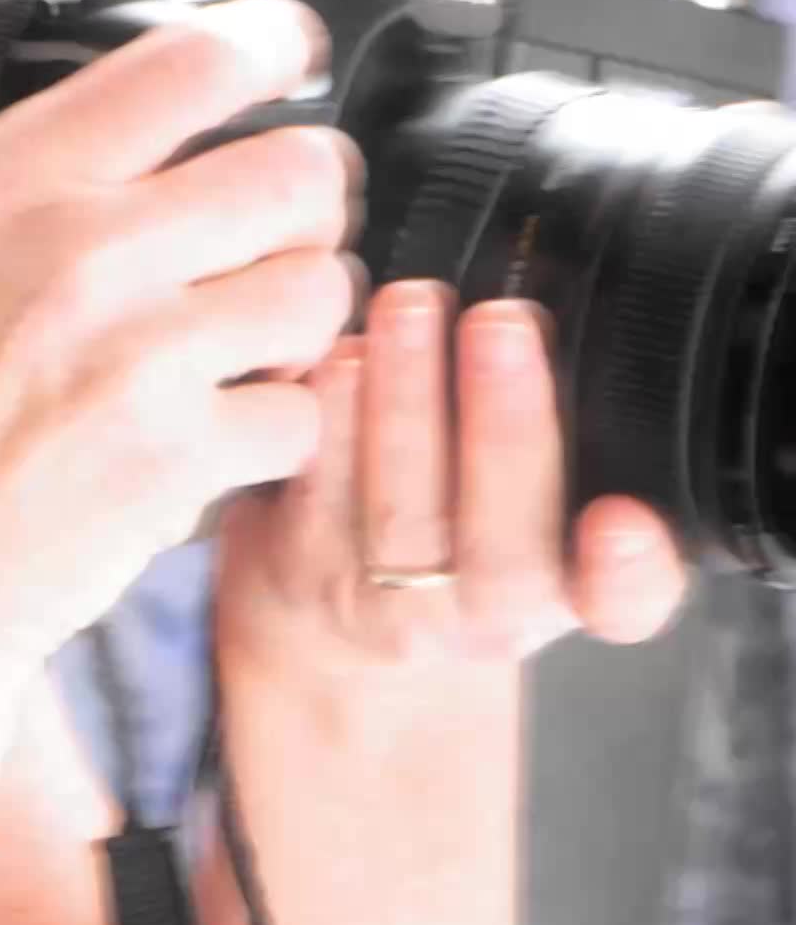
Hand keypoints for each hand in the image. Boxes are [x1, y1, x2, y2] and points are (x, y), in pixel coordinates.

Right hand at [0, 0, 360, 685]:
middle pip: (304, 170)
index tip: (274, 58)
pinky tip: (208, 423)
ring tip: (233, 326)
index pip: (204, 61)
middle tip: (256, 218)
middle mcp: (90, 257)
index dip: (267, 45)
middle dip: (293, 190)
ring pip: (319, 288)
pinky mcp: (186, 461)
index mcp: (8, 181)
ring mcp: (147, 363)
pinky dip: (271, 420)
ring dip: (289, 306)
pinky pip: (302, 408)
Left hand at [214, 279, 688, 665]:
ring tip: (411, 305)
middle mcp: (483, 613)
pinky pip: (311, 492)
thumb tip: (578, 303)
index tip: (619, 521)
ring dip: (405, 399)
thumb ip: (571, 444)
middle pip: (503, 545)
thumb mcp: (536, 507)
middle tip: (503, 323)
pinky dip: (327, 414)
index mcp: (569, 592)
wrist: (326, 621)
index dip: (629, 571)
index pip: (622, 603)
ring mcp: (384, 601)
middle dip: (507, 426)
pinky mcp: (296, 568)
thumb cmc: (455, 529)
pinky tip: (337, 350)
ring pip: (398, 513)